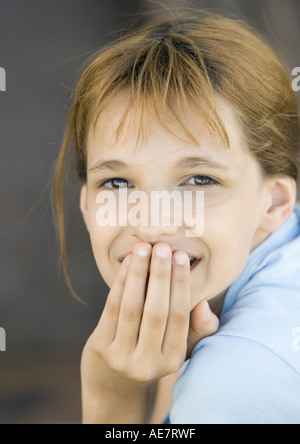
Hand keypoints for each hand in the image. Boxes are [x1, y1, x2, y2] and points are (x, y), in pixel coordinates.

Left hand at [81, 241, 218, 394]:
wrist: (113, 385)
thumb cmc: (151, 356)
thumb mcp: (178, 349)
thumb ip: (197, 328)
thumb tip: (203, 304)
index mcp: (173, 360)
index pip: (179, 316)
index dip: (180, 284)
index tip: (181, 256)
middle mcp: (147, 362)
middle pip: (157, 311)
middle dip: (160, 275)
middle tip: (163, 247)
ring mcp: (121, 357)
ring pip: (132, 308)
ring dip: (138, 274)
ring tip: (143, 248)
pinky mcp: (100, 348)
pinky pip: (112, 309)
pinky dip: (120, 283)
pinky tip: (126, 263)